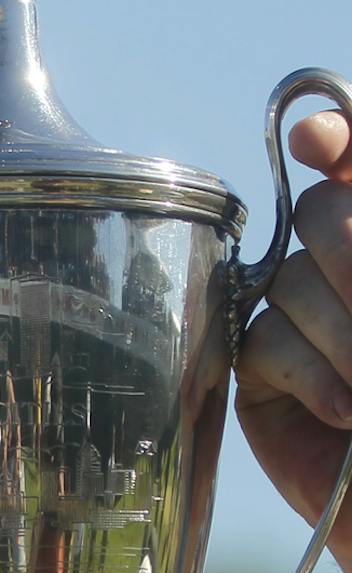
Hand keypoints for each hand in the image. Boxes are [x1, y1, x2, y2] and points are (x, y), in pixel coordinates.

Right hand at [236, 110, 351, 570]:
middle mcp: (350, 269)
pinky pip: (260, 343)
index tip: (323, 141)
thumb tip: (318, 127)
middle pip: (324, 213)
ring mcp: (305, 321)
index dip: (344, 137)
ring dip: (343, 338)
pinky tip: (347, 413)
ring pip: (289, 282)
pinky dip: (308, 375)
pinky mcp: (264, 378)